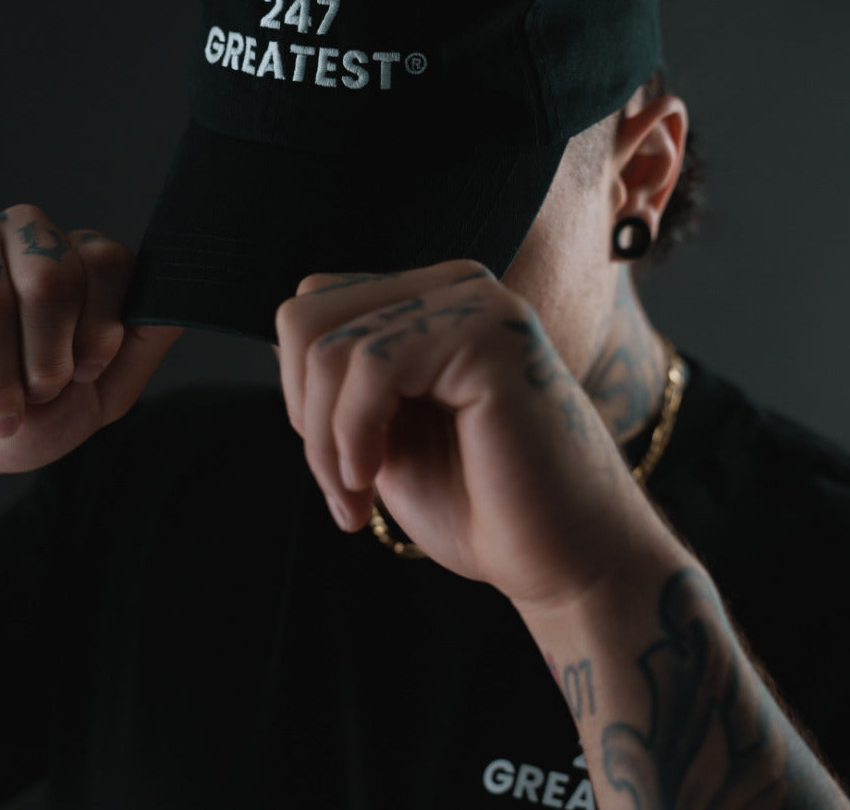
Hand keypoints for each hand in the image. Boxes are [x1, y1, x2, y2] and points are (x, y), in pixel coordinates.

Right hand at [0, 205, 181, 480]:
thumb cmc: (22, 422)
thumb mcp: (98, 396)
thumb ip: (140, 343)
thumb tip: (182, 301)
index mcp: (77, 260)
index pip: (107, 261)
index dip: (97, 327)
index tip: (81, 375)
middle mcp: (22, 236)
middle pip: (52, 271)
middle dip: (45, 353)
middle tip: (33, 395)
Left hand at [274, 260, 661, 608]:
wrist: (566, 563)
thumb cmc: (481, 506)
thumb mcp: (386, 431)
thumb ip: (343, 380)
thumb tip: (282, 338)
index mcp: (434, 300)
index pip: (315, 305)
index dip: (301, 391)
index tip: (338, 464)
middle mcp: (457, 286)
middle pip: (307, 312)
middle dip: (302, 412)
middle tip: (343, 485)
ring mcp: (477, 304)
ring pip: (328, 344)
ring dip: (322, 440)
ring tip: (357, 497)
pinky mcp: (490, 337)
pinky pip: (370, 366)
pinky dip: (350, 435)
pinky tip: (375, 482)